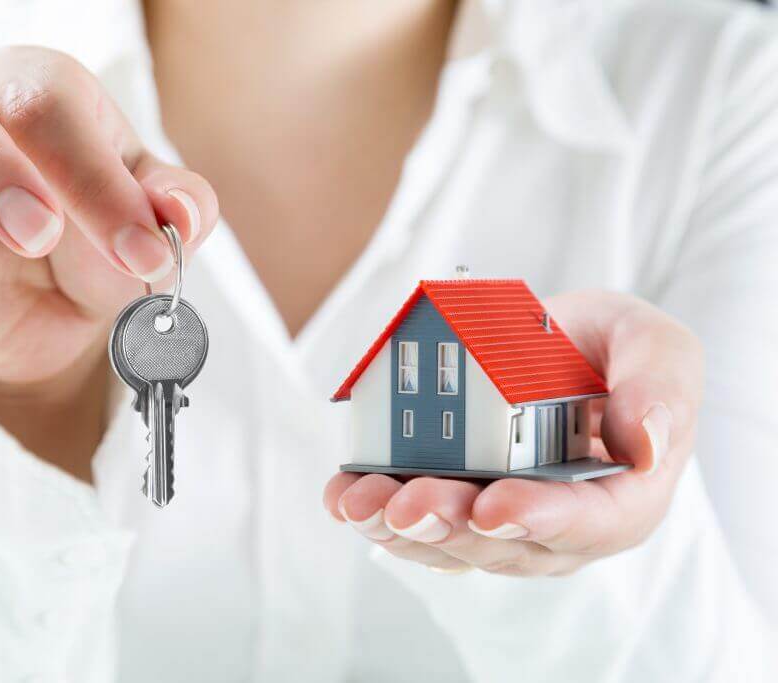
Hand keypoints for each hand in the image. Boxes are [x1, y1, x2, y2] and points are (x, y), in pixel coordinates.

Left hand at [323, 291, 703, 575]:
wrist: (563, 350)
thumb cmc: (611, 351)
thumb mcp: (651, 342)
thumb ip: (660, 383)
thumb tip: (646, 443)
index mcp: (621, 493)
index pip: (590, 522)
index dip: (542, 517)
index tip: (495, 503)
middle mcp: (559, 524)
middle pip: (506, 541)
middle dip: (452, 523)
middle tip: (409, 502)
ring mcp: (502, 522)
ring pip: (452, 543)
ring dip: (401, 528)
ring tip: (359, 501)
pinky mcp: (456, 508)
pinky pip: (418, 526)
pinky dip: (377, 513)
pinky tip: (344, 495)